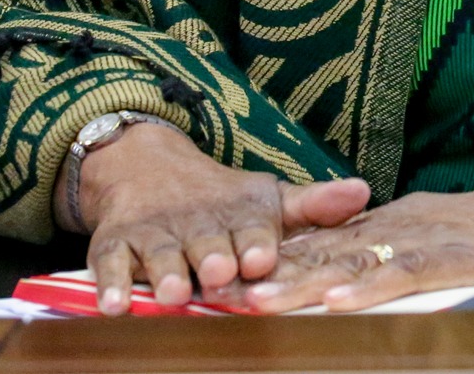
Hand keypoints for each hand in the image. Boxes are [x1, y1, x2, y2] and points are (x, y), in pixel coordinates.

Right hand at [60, 122, 371, 314]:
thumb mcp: (267, 200)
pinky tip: (116, 305)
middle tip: (219, 273)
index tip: (263, 257)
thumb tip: (364, 192)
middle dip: (213, 257)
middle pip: (205, 241)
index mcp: (238, 213)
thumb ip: (312, 205)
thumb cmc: (223, 202)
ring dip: (167, 272)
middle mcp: (196, 221)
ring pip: (160, 254)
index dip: (257, 241)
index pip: (251, 226)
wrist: (147, 168)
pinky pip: (109, 262)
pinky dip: (110, 283)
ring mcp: (153, 233)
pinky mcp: (115, 243)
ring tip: (175, 292)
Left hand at [242, 124, 473, 312]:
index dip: (270, 262)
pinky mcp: (450, 259)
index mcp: (386, 226)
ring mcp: (420, 244)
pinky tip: (338, 304)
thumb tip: (337, 269)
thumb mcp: (426, 234)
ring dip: (302, 287)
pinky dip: (371, 291)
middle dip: (269, 276)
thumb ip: (383, 248)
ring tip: (257, 303)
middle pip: (321, 255)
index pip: (318, 244)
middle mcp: (394, 230)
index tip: (221, 277)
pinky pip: (404, 278)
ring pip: (351, 266)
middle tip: (217, 293)